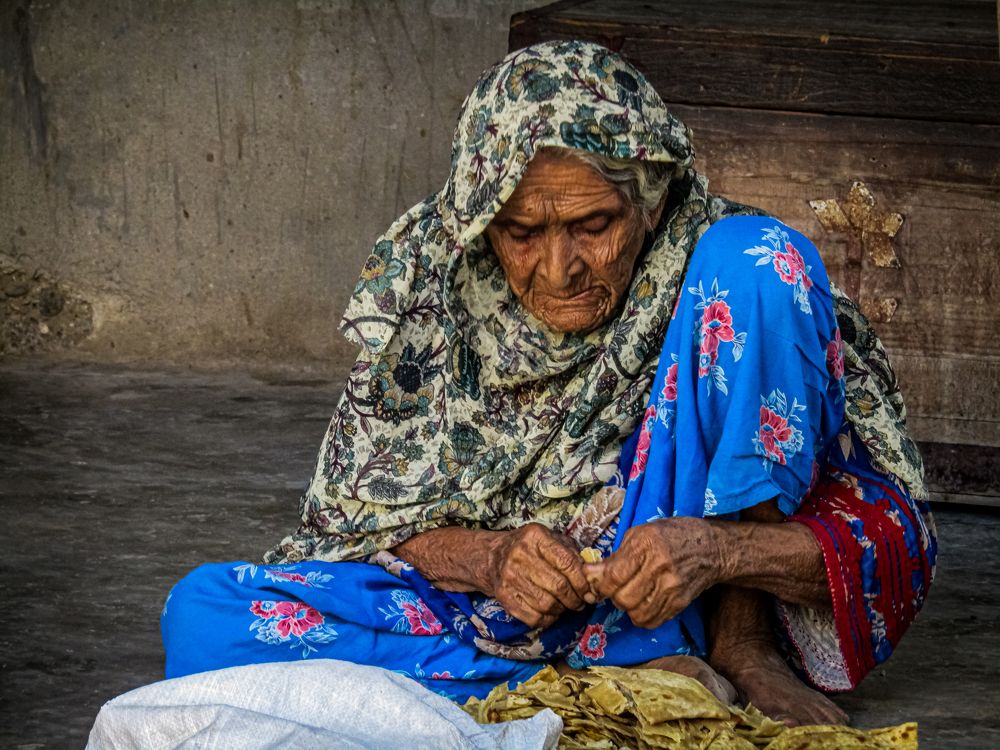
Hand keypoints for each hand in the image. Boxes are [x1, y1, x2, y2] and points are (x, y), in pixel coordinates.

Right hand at [485, 523, 594, 629]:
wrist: (492, 557)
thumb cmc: (528, 548)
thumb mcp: (549, 539)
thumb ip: (570, 552)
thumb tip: (591, 574)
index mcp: (535, 537)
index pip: (567, 563)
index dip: (582, 581)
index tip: (589, 590)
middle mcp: (521, 555)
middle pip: (559, 586)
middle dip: (575, 599)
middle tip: (580, 602)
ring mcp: (510, 577)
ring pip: (548, 604)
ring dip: (562, 609)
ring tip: (565, 606)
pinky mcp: (504, 596)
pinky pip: (534, 617)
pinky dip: (548, 619)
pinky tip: (551, 612)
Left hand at [585, 518, 720, 628]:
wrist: (712, 547)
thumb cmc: (672, 535)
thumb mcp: (641, 533)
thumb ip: (616, 555)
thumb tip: (590, 574)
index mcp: (647, 544)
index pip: (614, 575)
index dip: (600, 582)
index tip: (597, 580)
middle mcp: (660, 567)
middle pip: (623, 598)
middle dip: (614, 595)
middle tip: (617, 587)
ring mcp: (672, 587)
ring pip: (636, 613)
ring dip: (627, 608)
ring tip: (630, 595)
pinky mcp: (681, 602)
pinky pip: (652, 621)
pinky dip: (642, 616)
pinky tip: (643, 603)